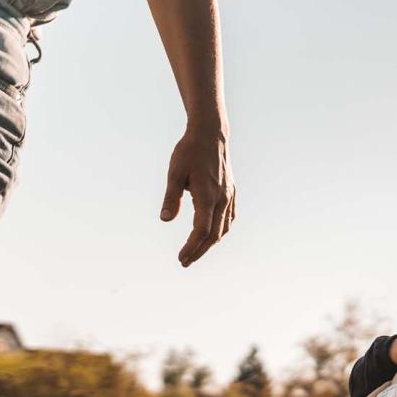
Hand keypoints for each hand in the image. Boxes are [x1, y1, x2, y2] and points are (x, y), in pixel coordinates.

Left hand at [160, 125, 235, 266]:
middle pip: (214, 234)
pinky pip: (229, 218)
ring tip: (196, 251)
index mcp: (207, 195)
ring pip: (223, 228)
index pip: (201, 230)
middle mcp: (222, 199)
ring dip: (210, 243)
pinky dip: (221, 230)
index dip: (191, 247)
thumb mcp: (175, 173)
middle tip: (184, 262)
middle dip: (199, 250)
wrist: (211, 135)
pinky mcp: (231, 193)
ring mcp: (229, 196)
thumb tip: (165, 219)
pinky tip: (213, 235)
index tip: (181, 258)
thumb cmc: (189, 152)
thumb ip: (171, 197)